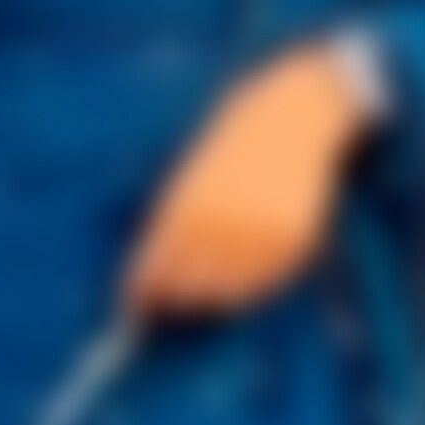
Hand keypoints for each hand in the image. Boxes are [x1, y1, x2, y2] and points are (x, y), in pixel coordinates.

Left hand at [125, 44, 373, 316]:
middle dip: (172, 301)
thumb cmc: (233, 146)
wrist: (290, 116)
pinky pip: (264, 287)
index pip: (155, 266)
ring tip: (203, 290)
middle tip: (166, 306)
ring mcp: (259, 235)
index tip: (131, 308)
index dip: (139, 293)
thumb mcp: (193, 175)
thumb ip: (172, 223)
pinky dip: (247, 290)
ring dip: (209, 298)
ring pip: (225, 295)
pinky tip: (238, 279)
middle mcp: (223, 223)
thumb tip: (152, 274)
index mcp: (188, 204)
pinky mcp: (293, 243)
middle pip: (187, 289)